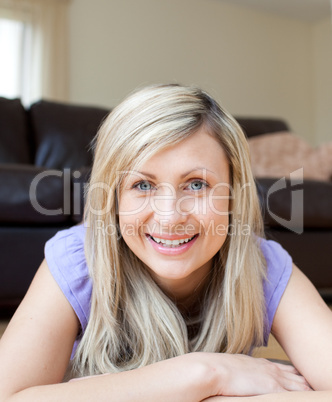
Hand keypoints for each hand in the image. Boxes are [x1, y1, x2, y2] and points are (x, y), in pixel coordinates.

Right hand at [193, 353, 310, 397]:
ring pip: (299, 383)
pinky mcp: (273, 387)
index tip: (295, 378)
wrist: (212, 370)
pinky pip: (295, 393)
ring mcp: (272, 377)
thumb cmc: (216, 370)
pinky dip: (301, 396)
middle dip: (300, 381)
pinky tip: (303, 399)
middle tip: (305, 388)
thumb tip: (236, 378)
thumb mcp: (231, 367)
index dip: (291, 373)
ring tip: (307, 394)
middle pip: (294, 374)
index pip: (282, 367)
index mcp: (258, 363)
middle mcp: (268, 368)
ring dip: (303, 389)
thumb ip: (240, 371)